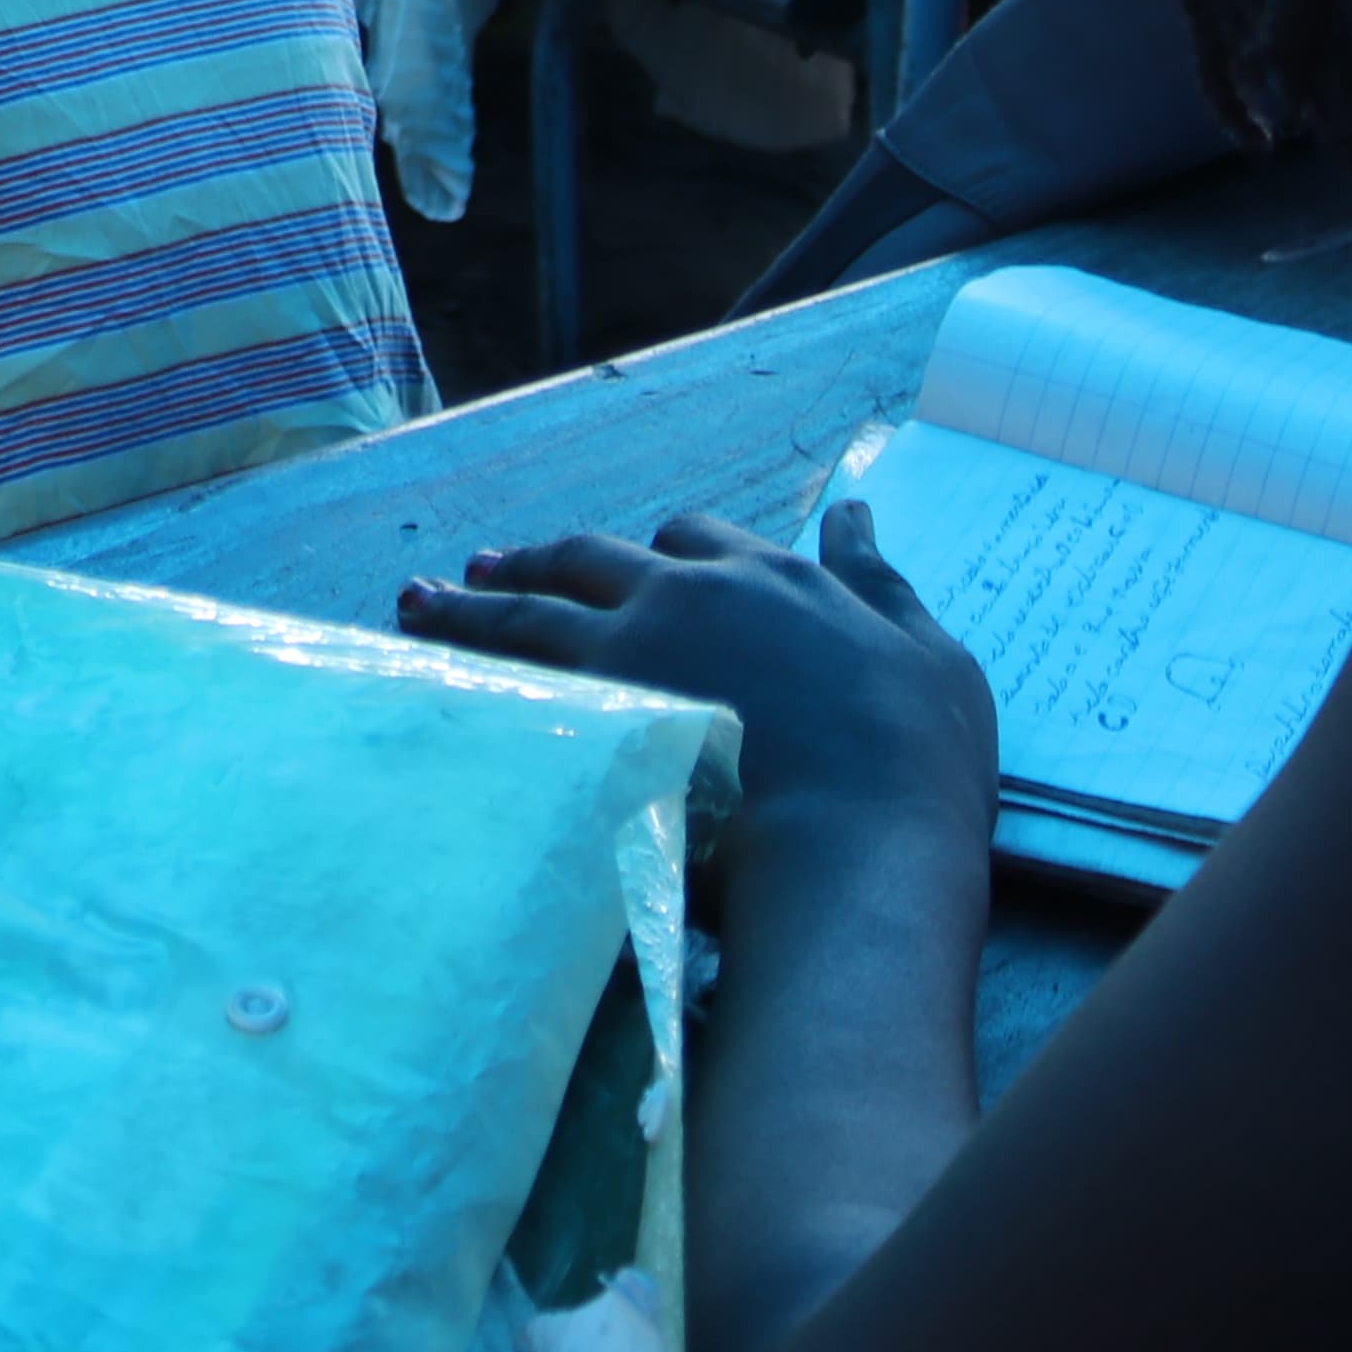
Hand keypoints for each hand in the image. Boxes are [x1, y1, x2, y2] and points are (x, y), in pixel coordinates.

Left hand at [402, 506, 997, 851]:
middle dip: (541, 560)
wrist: (860, 841)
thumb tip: (854, 511)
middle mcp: (691, 596)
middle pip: (593, 559)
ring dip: (470, 605)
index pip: (698, 538)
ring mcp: (631, 651)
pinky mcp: (587, 715)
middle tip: (491, 567)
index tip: (637, 568)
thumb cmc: (917, 763)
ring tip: (420, 604)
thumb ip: (878, 582)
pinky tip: (427, 671)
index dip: (662, 553)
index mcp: (773, 578)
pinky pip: (505, 678)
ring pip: (528, 608)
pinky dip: (460, 667)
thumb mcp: (931, 655)